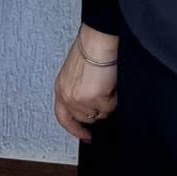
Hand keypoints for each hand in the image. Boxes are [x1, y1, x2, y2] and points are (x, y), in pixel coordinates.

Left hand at [53, 26, 118, 143]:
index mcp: (61, 88)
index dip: (74, 129)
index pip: (63, 117)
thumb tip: (90, 103)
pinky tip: (112, 82)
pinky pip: (110, 107)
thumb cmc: (92, 47)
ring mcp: (80, 100)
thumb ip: (78, 89)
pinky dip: (115, 97)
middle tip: (106, 96)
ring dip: (107, 102)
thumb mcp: (77, 71)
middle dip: (98, 110)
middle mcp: (67, 96)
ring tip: (109, 83)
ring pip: (100, 114)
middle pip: (86, 117)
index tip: (86, 136)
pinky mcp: (95, 98)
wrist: (100, 38)